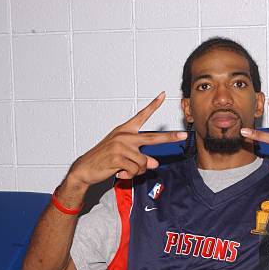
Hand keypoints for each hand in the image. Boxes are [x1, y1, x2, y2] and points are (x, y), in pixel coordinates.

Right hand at [68, 92, 186, 186]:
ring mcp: (121, 146)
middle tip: (183, 135)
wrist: (85, 168)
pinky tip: (120, 173)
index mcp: (125, 130)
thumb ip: (140, 157)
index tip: (163, 94)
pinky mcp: (118, 157)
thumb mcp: (123, 154)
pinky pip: (135, 170)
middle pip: (154, 138)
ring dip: (137, 170)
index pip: (142, 115)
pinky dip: (130, 175)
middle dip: (170, 137)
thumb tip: (154, 164)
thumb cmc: (104, 158)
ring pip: (144, 163)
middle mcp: (124, 135)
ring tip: (125, 169)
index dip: (153, 105)